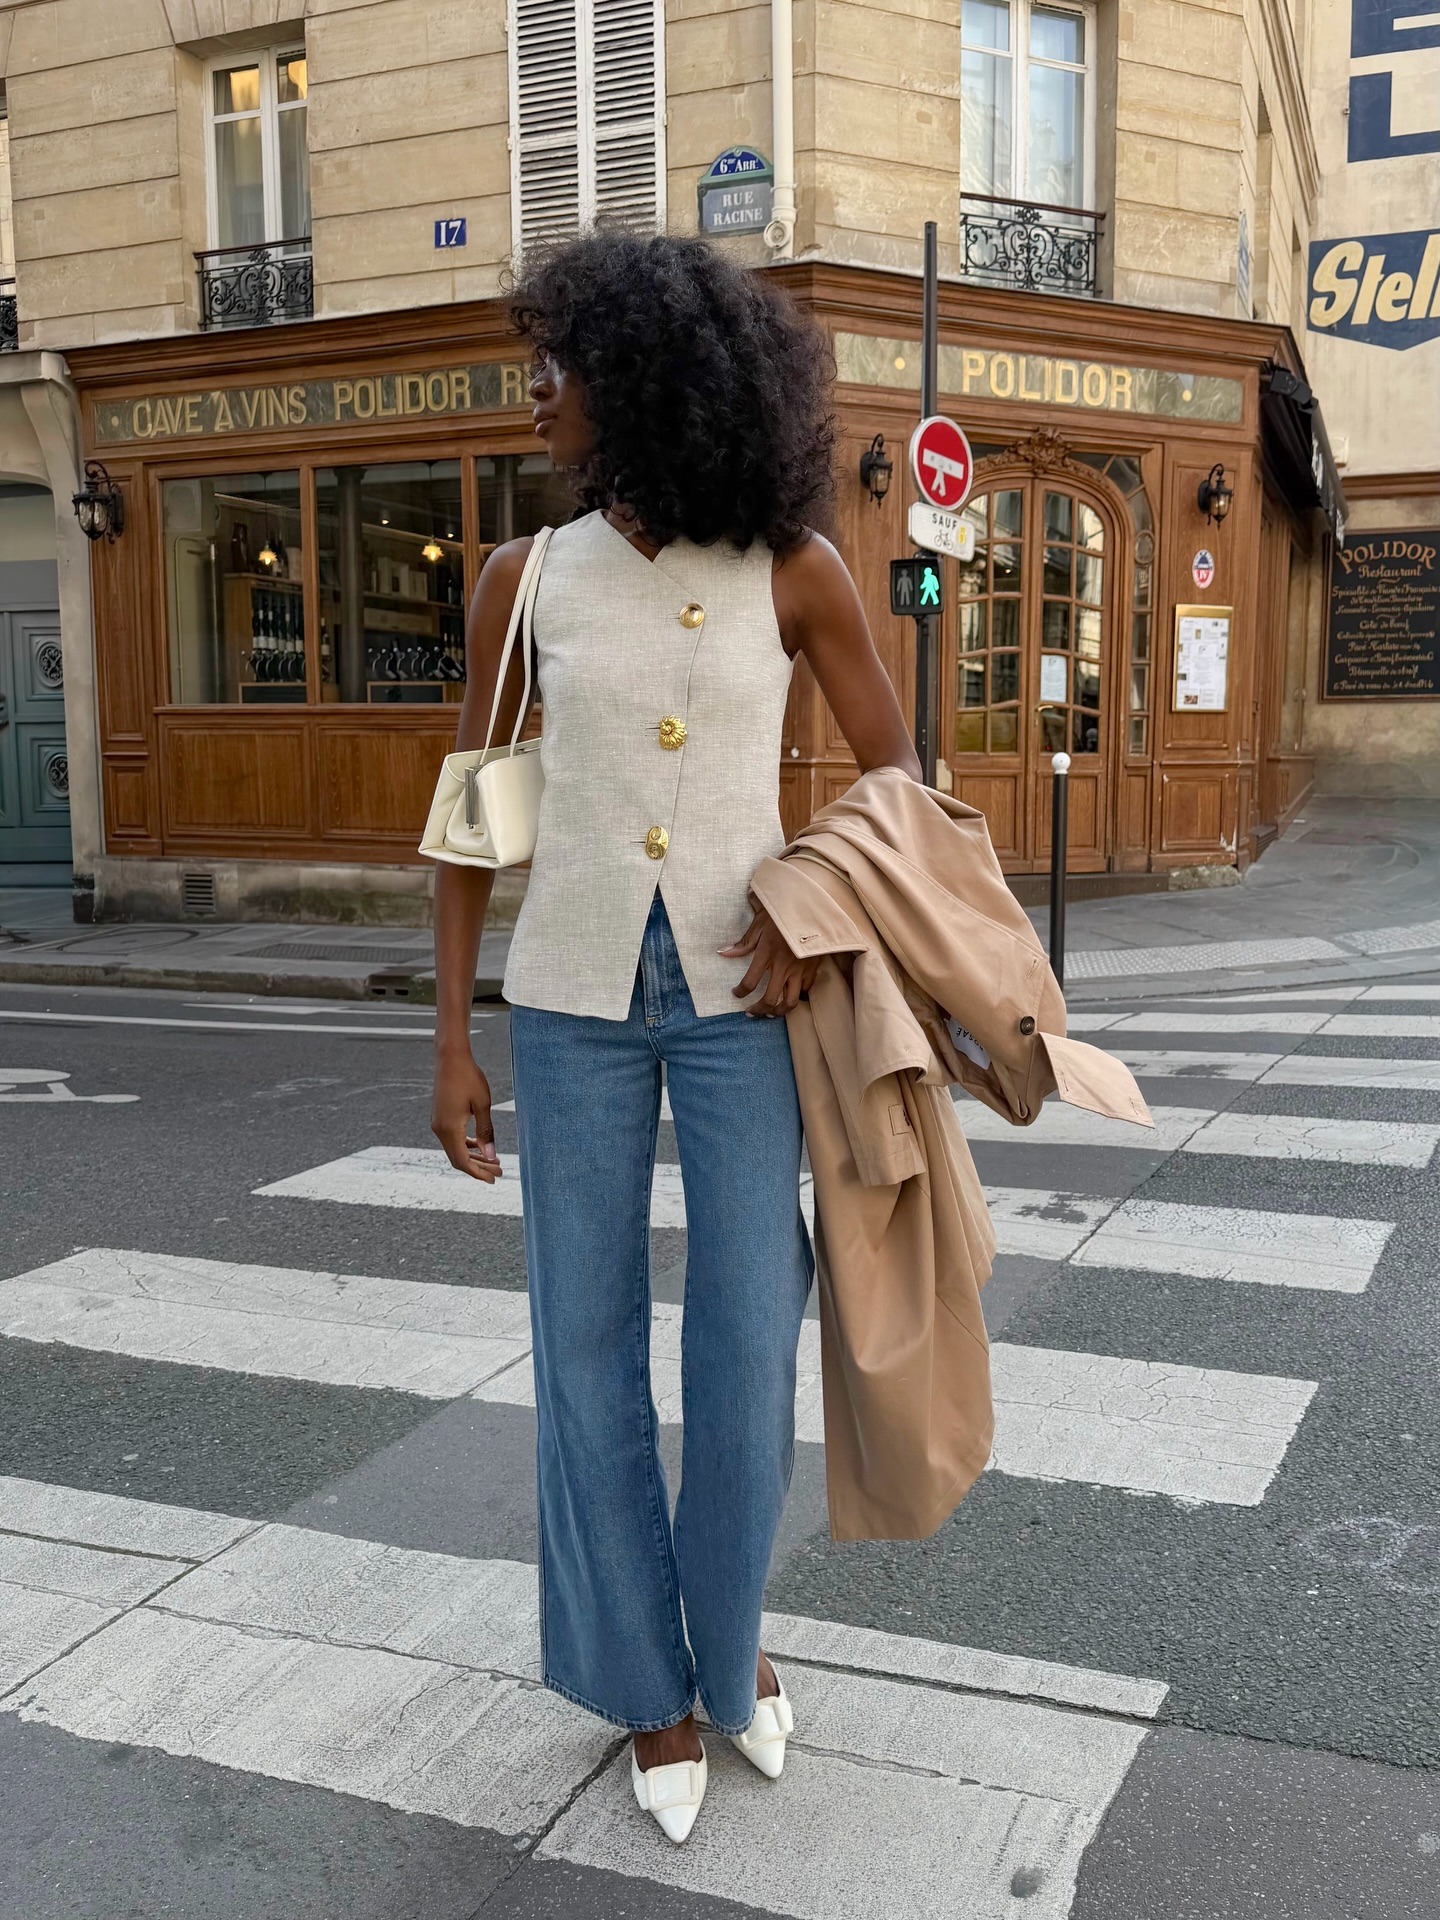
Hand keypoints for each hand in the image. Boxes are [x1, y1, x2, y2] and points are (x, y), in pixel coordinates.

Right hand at [431, 1048, 501, 1181]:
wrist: (450, 1057)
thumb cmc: (469, 1078)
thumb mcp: (483, 1105)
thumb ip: (487, 1132)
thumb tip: (492, 1156)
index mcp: (449, 1129)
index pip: (463, 1161)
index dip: (478, 1173)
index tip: (495, 1178)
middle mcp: (439, 1129)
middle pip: (458, 1158)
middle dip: (479, 1167)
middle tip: (499, 1170)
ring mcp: (438, 1123)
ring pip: (455, 1149)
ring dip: (473, 1157)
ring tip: (493, 1160)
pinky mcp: (440, 1117)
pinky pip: (452, 1138)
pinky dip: (466, 1145)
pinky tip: (480, 1145)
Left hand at [720, 906, 819, 1016]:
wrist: (813, 909)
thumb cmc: (784, 914)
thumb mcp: (760, 923)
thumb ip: (744, 943)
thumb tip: (723, 952)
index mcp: (767, 954)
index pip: (750, 982)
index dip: (740, 992)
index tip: (736, 993)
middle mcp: (783, 967)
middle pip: (770, 999)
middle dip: (759, 1010)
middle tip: (751, 1012)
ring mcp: (799, 970)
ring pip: (791, 1001)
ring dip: (779, 1011)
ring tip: (772, 1013)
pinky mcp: (812, 969)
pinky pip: (805, 990)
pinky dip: (797, 996)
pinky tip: (790, 996)